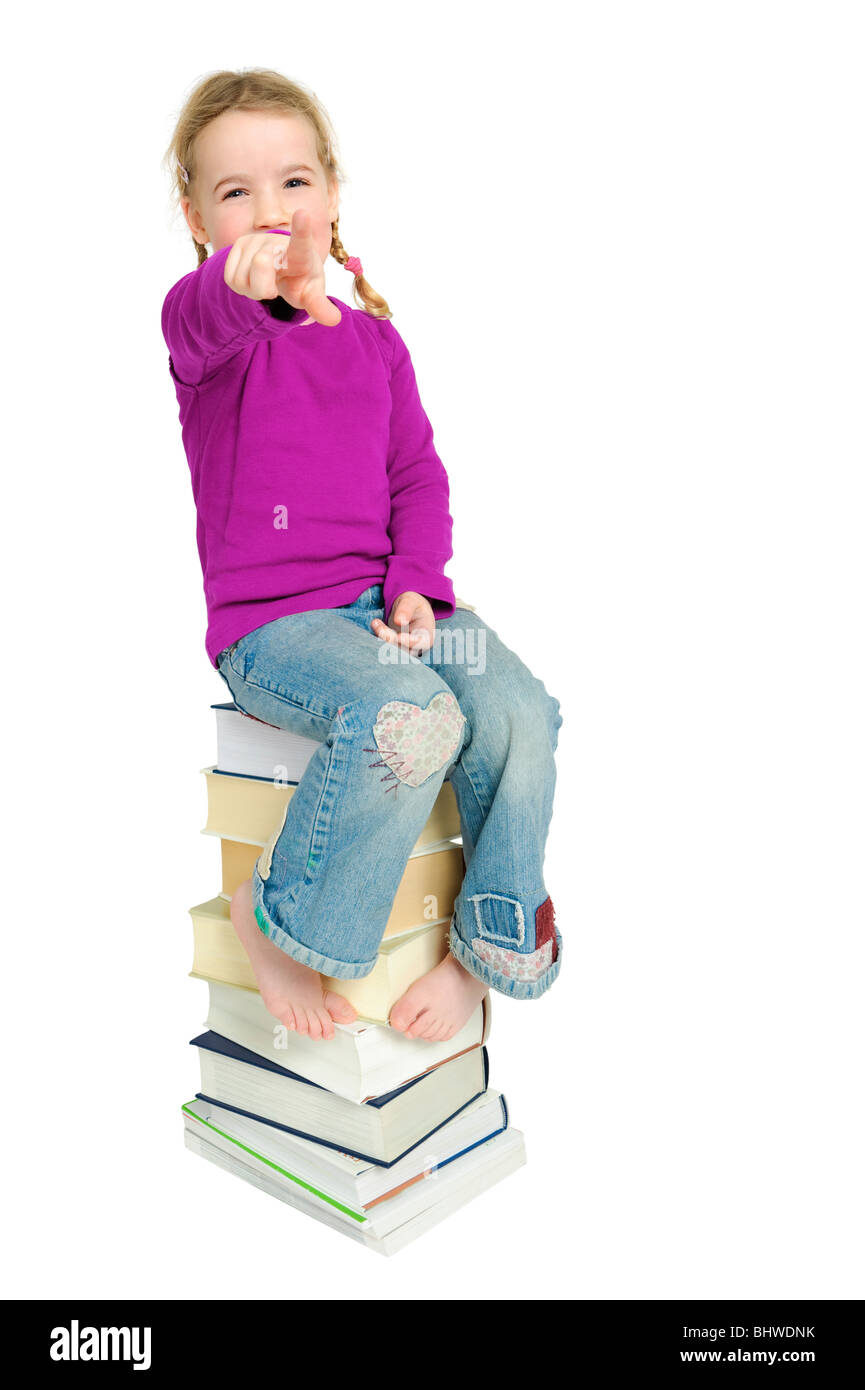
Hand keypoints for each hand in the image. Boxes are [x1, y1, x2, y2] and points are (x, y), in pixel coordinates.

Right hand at [223, 210, 340, 325]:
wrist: (283, 268)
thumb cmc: (300, 280)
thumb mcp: (311, 295)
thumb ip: (319, 307)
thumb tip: (334, 320)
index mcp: (300, 253)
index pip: (300, 242)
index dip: (301, 230)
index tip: (303, 215)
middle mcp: (276, 241)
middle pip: (260, 265)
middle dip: (264, 289)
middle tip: (274, 289)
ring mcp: (255, 241)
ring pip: (242, 277)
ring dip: (252, 289)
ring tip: (264, 283)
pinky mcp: (237, 245)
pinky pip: (230, 278)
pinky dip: (240, 287)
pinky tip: (252, 280)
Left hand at [372, 592, 435, 654]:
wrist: (409, 609)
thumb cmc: (414, 604)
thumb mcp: (411, 601)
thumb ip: (406, 609)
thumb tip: (399, 621)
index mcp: (427, 634)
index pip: (422, 643)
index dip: (410, 642)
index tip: (398, 637)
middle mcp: (417, 646)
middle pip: (404, 649)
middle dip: (391, 639)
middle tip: (380, 628)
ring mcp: (405, 649)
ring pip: (392, 650)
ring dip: (383, 637)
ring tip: (376, 622)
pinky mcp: (394, 648)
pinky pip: (385, 647)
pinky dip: (379, 636)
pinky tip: (375, 623)